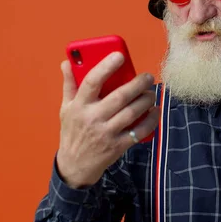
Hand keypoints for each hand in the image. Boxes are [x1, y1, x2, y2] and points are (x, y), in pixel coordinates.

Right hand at [55, 52, 159, 188]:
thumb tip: (66, 62)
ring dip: (146, 100)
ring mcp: (106, 133)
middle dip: (137, 84)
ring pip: (132, 113)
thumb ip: (69, 84)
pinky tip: (155, 111)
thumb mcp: (66, 108)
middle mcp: (92, 118)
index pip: (92, 82)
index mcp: (79, 106)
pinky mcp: (117, 146)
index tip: (119, 56)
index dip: (106, 67)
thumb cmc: (72, 132)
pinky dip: (151, 120)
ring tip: (151, 93)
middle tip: (148, 77)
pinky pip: (139, 131)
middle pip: (119, 97)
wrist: (74, 165)